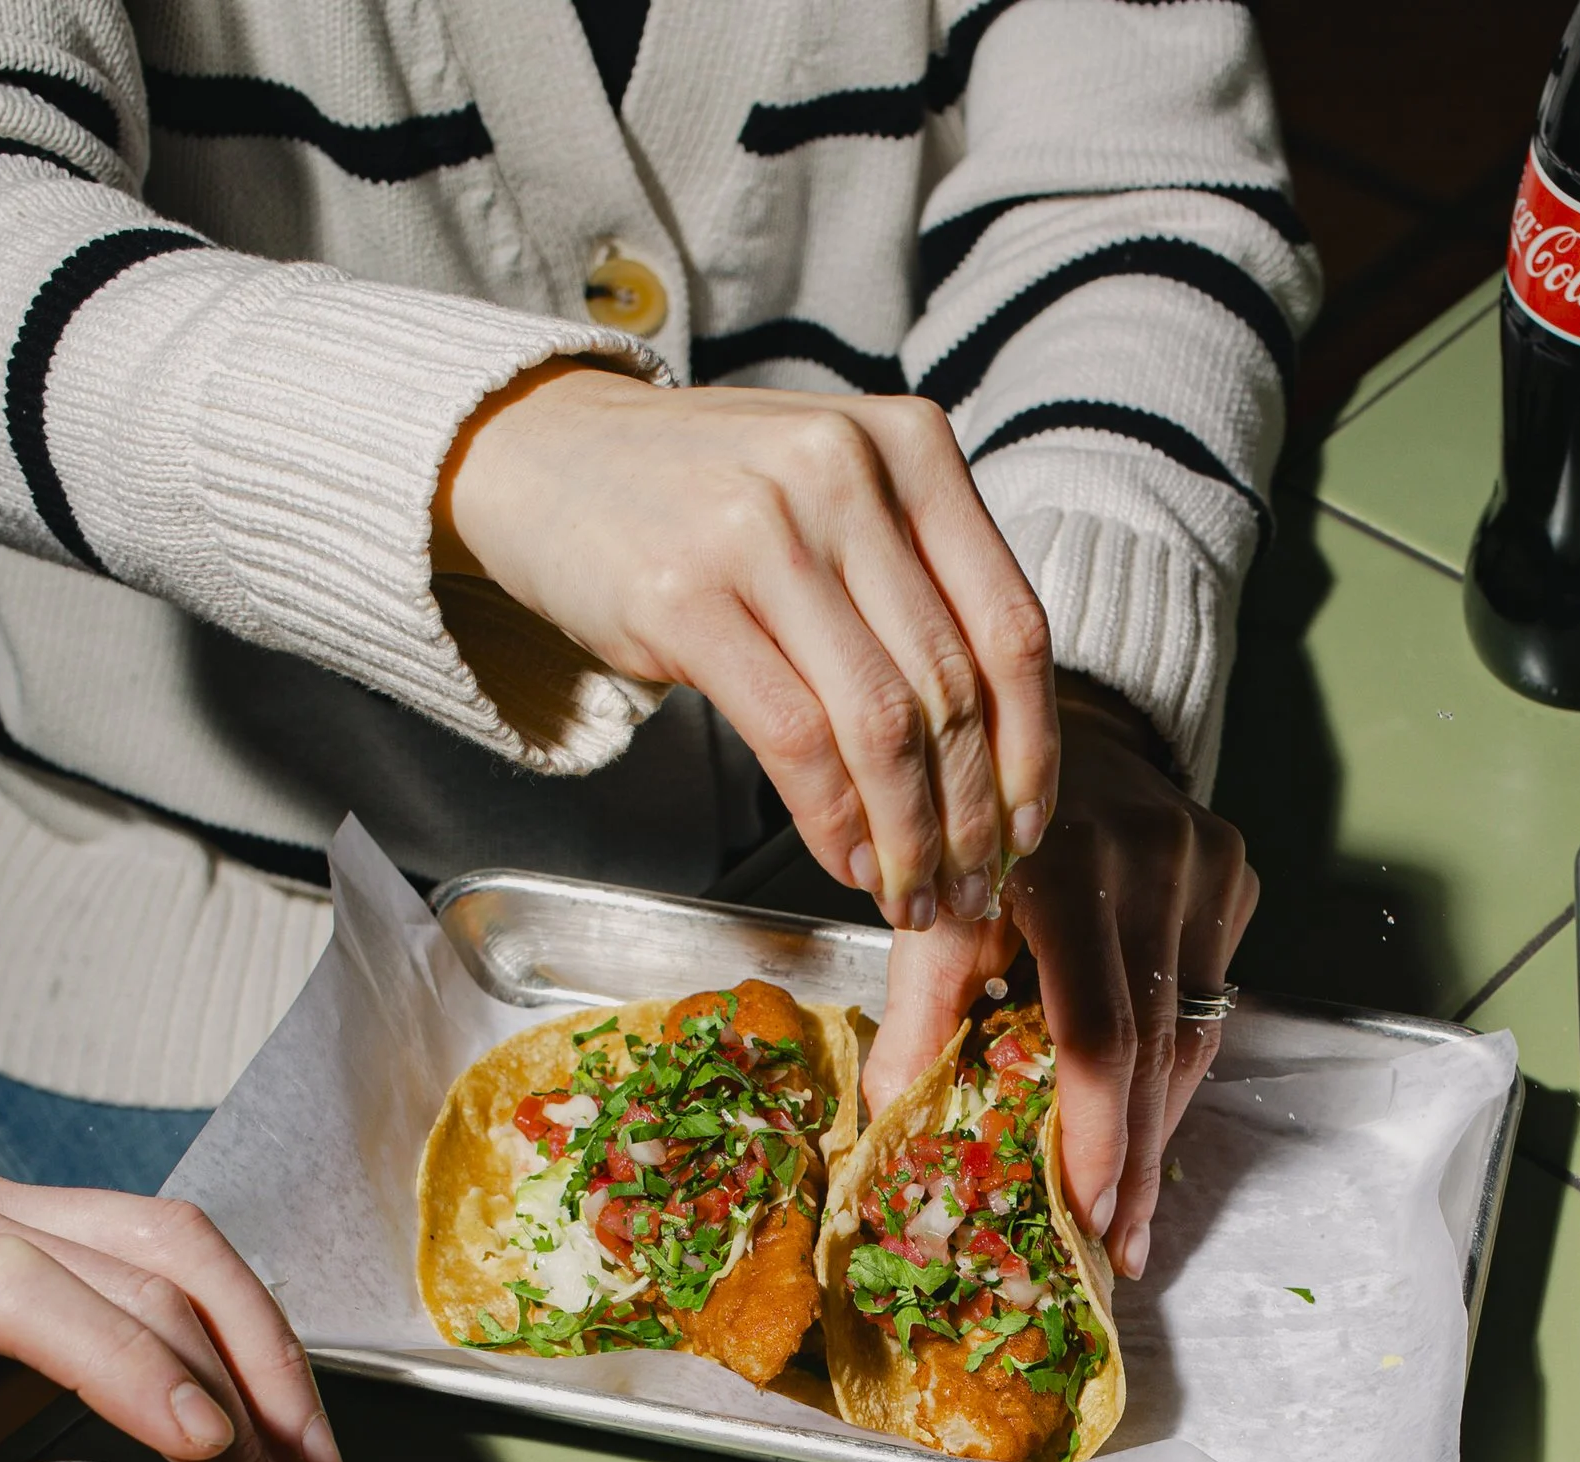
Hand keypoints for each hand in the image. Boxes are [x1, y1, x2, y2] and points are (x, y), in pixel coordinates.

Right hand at [434, 366, 1058, 932]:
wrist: (546, 453)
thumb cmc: (705, 499)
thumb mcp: (834, 501)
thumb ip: (917, 585)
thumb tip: (1000, 752)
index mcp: (910, 447)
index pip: (1010, 627)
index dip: (1033, 749)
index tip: (1028, 830)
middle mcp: (847, 476)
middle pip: (951, 689)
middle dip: (971, 817)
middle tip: (970, 892)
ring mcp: (763, 531)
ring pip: (882, 725)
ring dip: (909, 836)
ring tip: (912, 896)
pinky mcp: (686, 597)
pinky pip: (796, 740)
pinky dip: (834, 823)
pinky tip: (848, 861)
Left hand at [863, 687, 1258, 1276]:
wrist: (1058, 723)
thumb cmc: (976, 823)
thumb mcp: (934, 906)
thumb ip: (918, 1015)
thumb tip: (882, 1130)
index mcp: (1068, 865)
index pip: (1098, 1031)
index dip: (1094, 1134)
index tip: (1085, 1215)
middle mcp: (1154, 859)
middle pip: (1155, 1048)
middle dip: (1130, 1158)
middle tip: (1113, 1246)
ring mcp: (1206, 863)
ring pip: (1194, 1033)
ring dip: (1157, 1130)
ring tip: (1129, 1214)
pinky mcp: (1234, 872)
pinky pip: (1211, 1000)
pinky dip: (1172, 1071)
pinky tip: (1144, 1127)